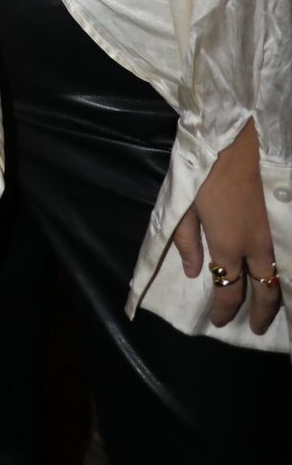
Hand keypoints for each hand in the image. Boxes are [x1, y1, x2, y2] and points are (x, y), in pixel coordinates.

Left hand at [172, 119, 281, 334]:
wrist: (240, 135)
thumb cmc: (206, 165)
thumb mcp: (183, 202)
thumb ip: (187, 240)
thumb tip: (193, 272)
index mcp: (228, 243)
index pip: (228, 289)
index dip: (224, 309)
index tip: (218, 321)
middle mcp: (257, 246)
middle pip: (264, 290)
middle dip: (261, 313)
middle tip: (258, 328)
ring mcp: (277, 233)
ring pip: (283, 276)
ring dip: (279, 297)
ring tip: (276, 310)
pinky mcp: (286, 219)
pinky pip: (290, 257)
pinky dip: (289, 274)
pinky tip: (285, 277)